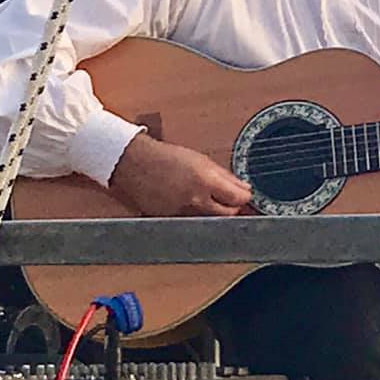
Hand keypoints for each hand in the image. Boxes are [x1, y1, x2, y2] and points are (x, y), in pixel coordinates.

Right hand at [107, 133, 252, 216]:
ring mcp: (183, 213)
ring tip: (205, 196)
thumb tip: (244, 187)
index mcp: (205, 181)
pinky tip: (188, 202)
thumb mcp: (201, 160)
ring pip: (210, 220)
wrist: (135, 164)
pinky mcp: (171, 221)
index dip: (244, 197)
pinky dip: (196, 215)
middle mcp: (195, 200)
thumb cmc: (166, 157)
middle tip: (229, 198)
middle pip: (228, 214)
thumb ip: (225, 176)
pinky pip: (192, 222)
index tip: (245, 194)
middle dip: (232, 207)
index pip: (238, 199)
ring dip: (214, 211)